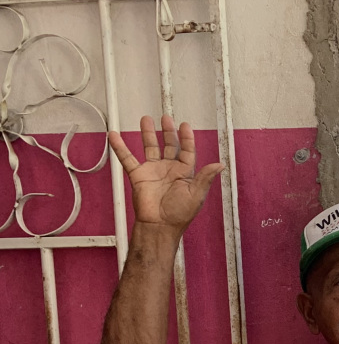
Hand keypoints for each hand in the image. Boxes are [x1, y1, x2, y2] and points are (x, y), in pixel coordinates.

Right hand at [107, 115, 223, 230]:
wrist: (159, 225)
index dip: (187, 138)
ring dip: (148, 133)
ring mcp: (153, 171)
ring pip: (150, 147)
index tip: (185, 125)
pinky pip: (127, 158)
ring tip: (146, 119)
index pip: (187, 151)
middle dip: (168, 131)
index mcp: (185, 173)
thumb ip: (206, 177)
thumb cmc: (179, 214)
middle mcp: (169, 169)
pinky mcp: (138, 175)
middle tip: (166, 118)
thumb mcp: (196, 194)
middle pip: (169, 145)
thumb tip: (220, 165)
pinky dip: (120, 147)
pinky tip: (114, 136)